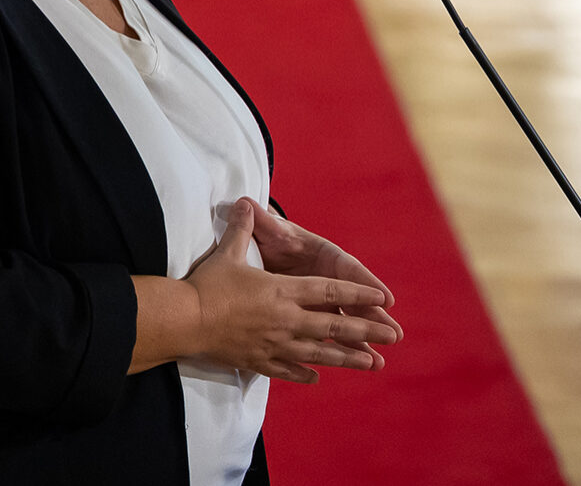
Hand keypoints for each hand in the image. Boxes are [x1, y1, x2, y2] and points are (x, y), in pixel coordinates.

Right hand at [181, 198, 397, 383]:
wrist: (187, 320)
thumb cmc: (207, 285)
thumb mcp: (227, 252)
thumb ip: (242, 229)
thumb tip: (244, 201)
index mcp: (283, 290)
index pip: (329, 290)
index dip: (357, 293)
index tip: (382, 298)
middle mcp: (287, 319)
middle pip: (334, 325)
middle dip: (367, 331)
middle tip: (393, 337)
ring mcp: (276, 343)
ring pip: (320, 353)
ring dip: (348, 359)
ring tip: (372, 365)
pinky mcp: (259, 361)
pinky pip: (289, 369)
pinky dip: (305, 374)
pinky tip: (317, 378)